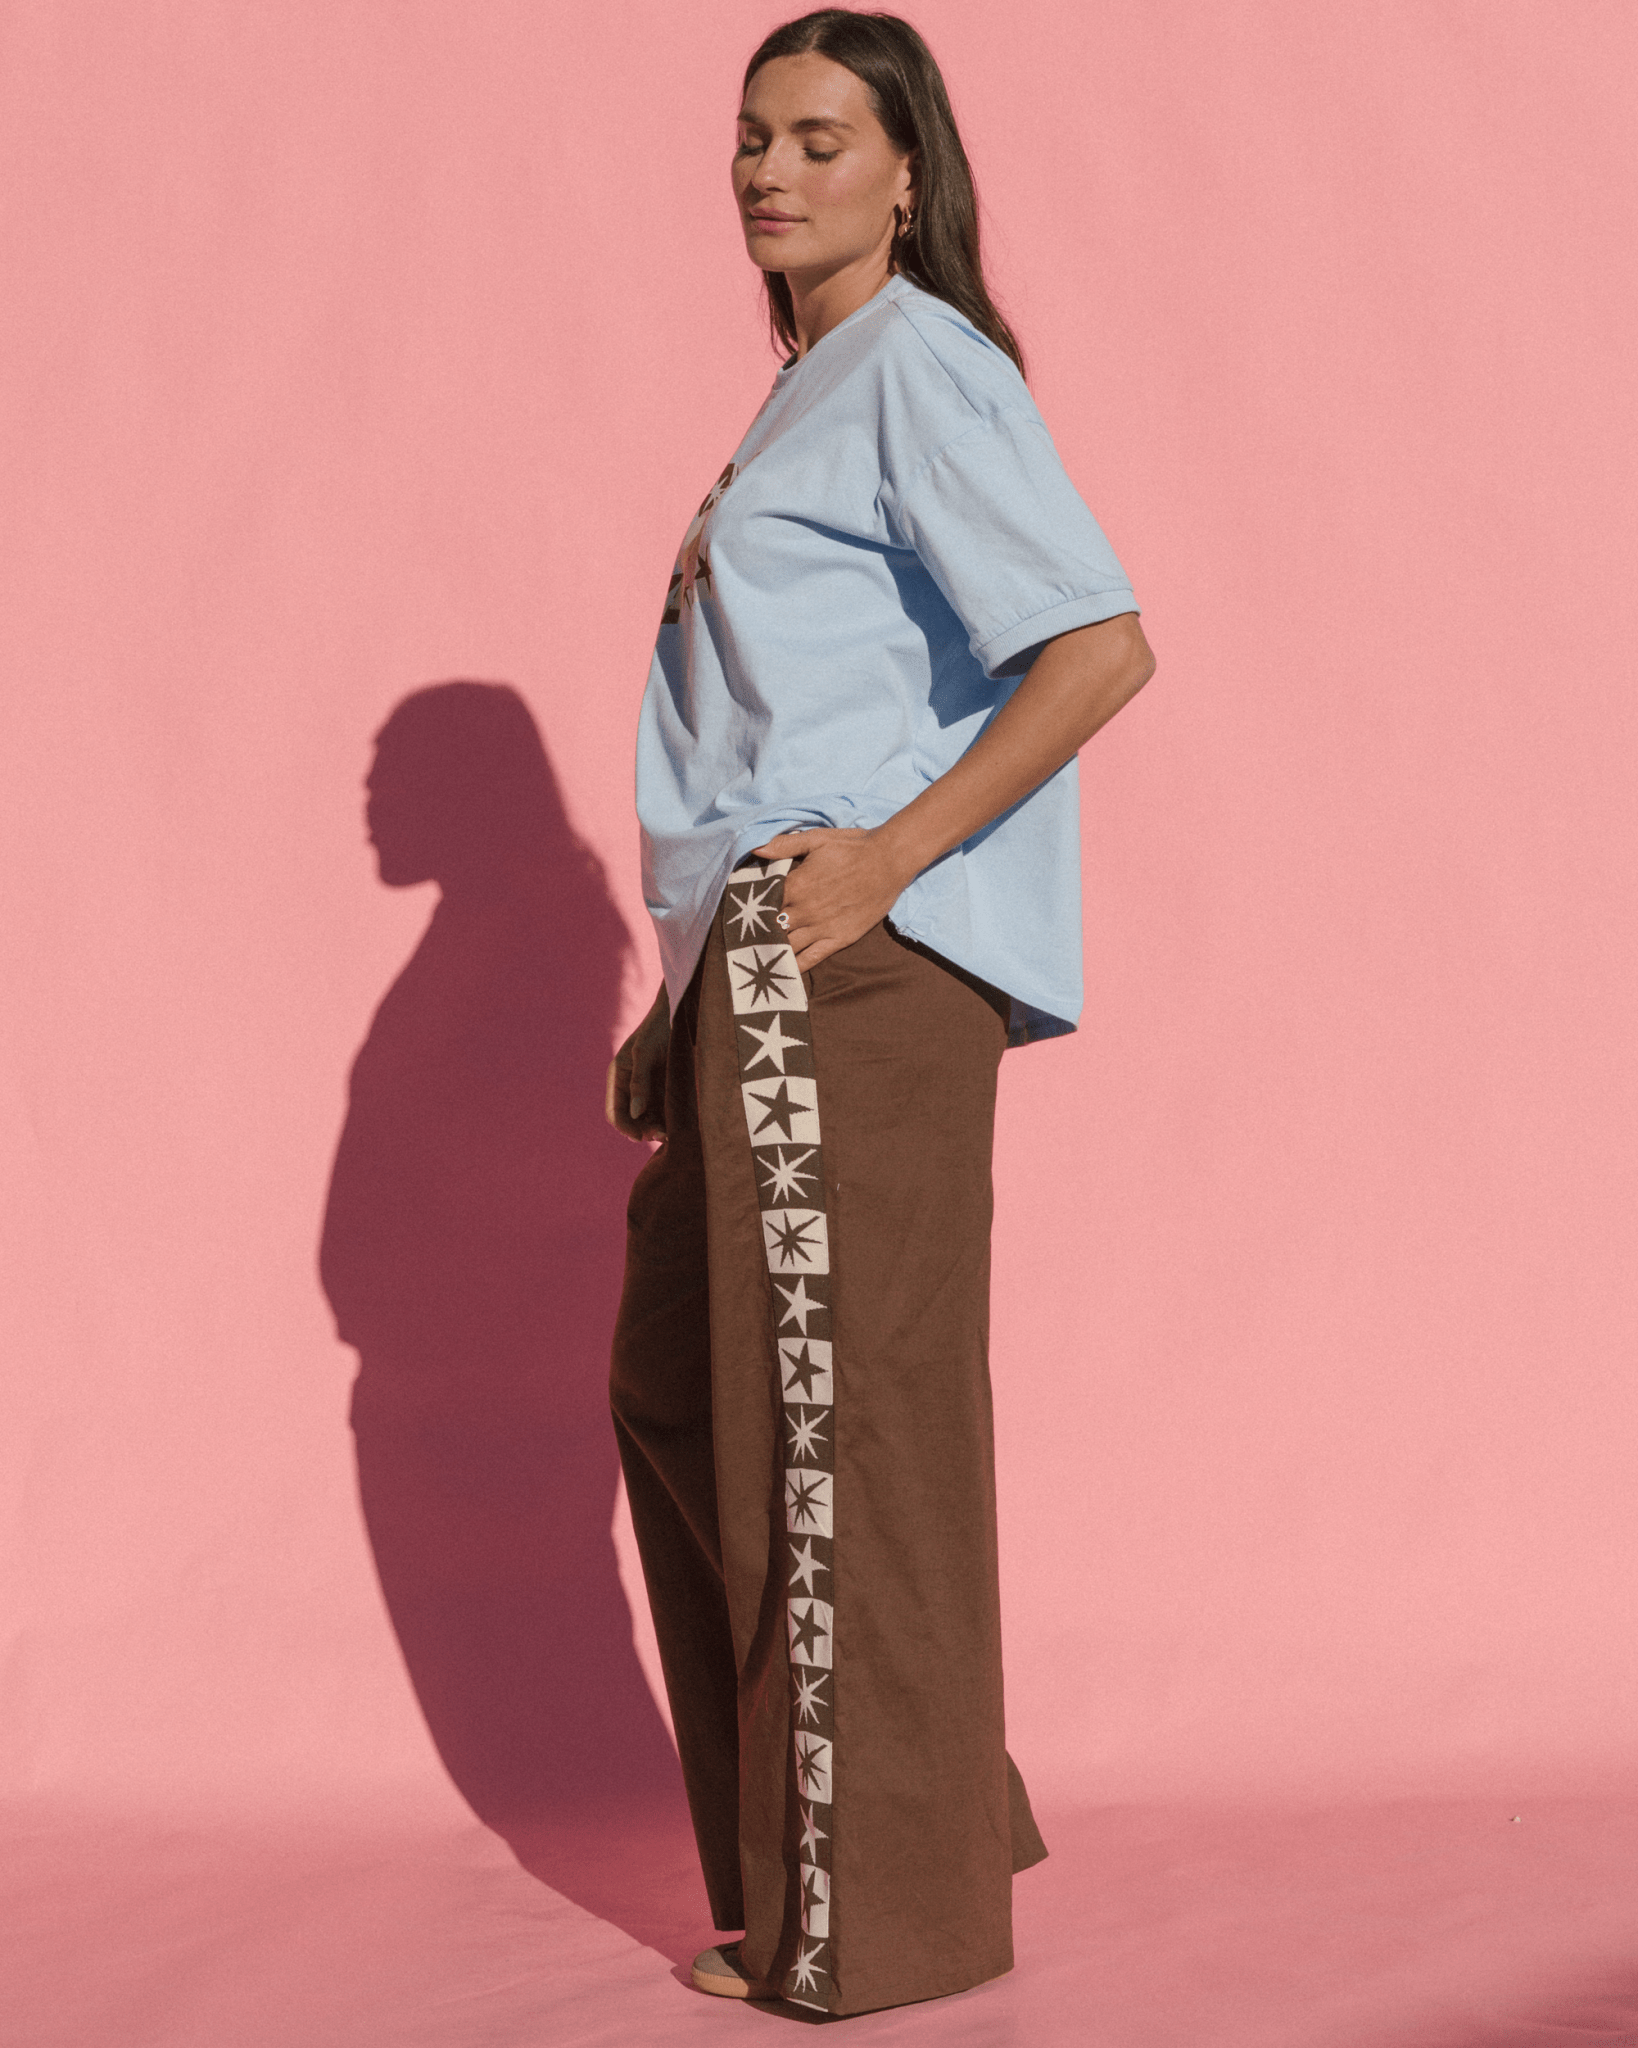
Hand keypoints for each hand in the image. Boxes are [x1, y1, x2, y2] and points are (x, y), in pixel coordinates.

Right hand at [606, 981, 670, 1140]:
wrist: (678, 1014)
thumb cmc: (657, 1029)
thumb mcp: (645, 1053)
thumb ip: (639, 1082)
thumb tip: (636, 1113)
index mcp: (618, 1076)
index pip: (615, 1113)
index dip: (626, 1128)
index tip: (642, 1137)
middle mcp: (630, 1086)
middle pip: (631, 1120)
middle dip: (643, 1131)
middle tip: (663, 1135)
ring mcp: (647, 1088)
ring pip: (647, 1120)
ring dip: (656, 1128)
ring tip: (671, 1132)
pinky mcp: (663, 1088)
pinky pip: (661, 1112)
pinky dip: (667, 1120)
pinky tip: (677, 1124)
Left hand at [751, 827, 912, 969]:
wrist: (889, 860)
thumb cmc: (853, 846)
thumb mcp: (817, 838)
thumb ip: (784, 845)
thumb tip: (756, 847)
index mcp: (795, 885)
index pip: (762, 903)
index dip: (751, 908)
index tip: (742, 913)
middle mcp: (804, 910)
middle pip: (771, 927)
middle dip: (757, 933)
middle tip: (744, 939)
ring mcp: (821, 927)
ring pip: (787, 946)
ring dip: (771, 951)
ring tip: (757, 958)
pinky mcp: (839, 939)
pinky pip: (811, 959)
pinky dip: (795, 966)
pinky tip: (783, 972)